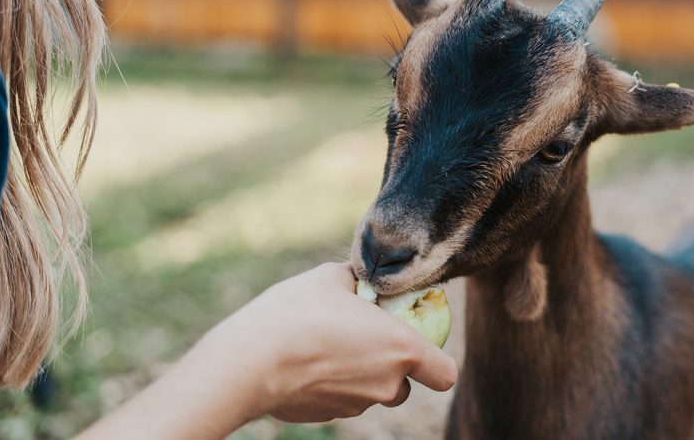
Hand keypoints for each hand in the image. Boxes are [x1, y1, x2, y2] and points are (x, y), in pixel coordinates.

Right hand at [197, 262, 457, 423]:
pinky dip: (333, 384)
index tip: (415, 339)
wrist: (250, 362)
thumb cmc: (297, 313)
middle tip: (362, 336)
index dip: (435, 360)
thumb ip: (359, 280)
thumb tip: (363, 278)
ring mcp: (356, 404)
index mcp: (400, 349)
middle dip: (390, 364)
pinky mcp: (327, 416)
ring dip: (360, 373)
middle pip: (404, 384)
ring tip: (328, 343)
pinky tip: (308, 360)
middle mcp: (386, 384)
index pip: (444, 373)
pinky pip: (342, 398)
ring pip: (371, 392)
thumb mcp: (332, 278)